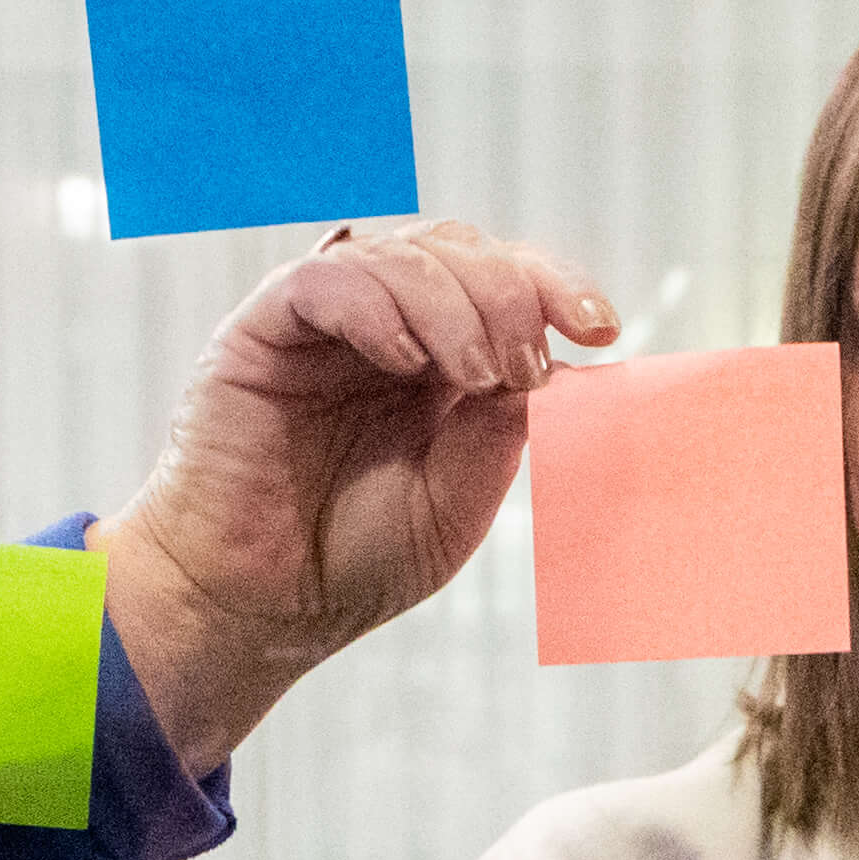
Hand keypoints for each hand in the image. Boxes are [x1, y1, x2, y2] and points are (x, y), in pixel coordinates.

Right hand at [99, 218, 616, 767]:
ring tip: (473, 374)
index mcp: (441, 361)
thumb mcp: (456, 502)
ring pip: (400, 254)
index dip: (555, 286)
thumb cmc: (351, 562)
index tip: (599, 328)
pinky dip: (373, 304)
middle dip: (511, 295)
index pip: (505, 283)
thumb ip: (499, 432)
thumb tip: (555, 364)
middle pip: (461, 250)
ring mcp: (326, 325)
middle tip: (523, 366)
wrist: (259, 609)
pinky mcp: (264, 331)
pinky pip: (322, 280)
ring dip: (455, 304)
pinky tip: (400, 357)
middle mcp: (387, 329)